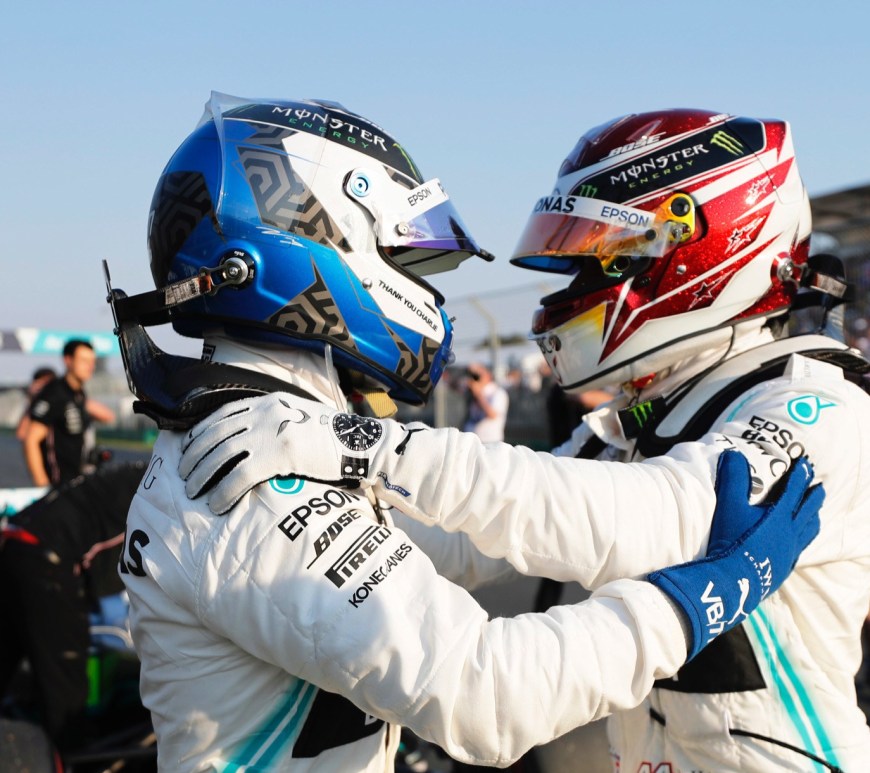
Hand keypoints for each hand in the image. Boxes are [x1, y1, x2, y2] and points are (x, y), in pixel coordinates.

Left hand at [178, 392, 411, 514]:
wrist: (362, 444)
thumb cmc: (336, 439)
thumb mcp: (302, 418)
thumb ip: (279, 423)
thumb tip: (258, 442)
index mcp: (270, 402)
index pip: (223, 414)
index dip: (201, 432)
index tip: (189, 447)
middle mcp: (266, 413)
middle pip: (217, 433)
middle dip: (195, 455)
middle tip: (183, 473)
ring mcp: (271, 432)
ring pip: (222, 454)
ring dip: (203, 474)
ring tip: (192, 491)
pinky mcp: (278, 454)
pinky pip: (240, 475)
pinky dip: (224, 490)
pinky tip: (216, 503)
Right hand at [648, 451, 821, 660]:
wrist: (733, 580)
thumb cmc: (732, 541)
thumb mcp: (729, 505)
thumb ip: (733, 478)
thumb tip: (733, 453)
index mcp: (780, 516)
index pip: (795, 490)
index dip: (801, 475)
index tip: (807, 464)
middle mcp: (791, 533)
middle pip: (809, 511)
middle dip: (814, 496)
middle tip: (820, 486)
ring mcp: (789, 552)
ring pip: (809, 532)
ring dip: (813, 518)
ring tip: (815, 514)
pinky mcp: (783, 567)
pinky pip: (799, 549)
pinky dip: (802, 540)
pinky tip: (796, 543)